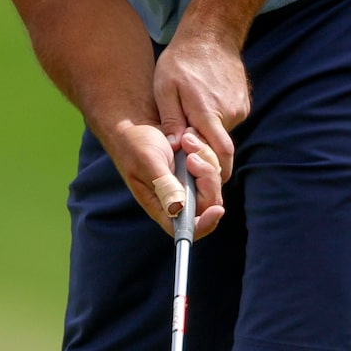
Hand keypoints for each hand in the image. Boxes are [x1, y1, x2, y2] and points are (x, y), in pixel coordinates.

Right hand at [106, 120, 226, 238]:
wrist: (135, 121)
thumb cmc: (133, 144)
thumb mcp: (147, 162)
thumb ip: (164, 185)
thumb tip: (178, 209)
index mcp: (162, 206)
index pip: (187, 229)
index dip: (205, 224)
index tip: (216, 210)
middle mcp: (178, 197)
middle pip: (209, 202)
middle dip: (206, 178)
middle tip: (191, 158)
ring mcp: (189, 182)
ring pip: (214, 181)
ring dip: (205, 159)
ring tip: (185, 140)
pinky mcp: (196, 167)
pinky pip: (214, 163)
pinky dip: (206, 150)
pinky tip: (189, 137)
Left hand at [154, 22, 249, 180]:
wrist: (211, 35)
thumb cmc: (183, 60)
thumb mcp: (166, 88)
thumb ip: (171, 119)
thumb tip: (174, 147)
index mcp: (209, 112)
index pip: (221, 154)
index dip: (211, 168)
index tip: (193, 168)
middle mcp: (230, 113)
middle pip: (221, 148)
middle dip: (206, 154)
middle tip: (186, 146)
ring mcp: (240, 108)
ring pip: (224, 135)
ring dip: (208, 135)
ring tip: (190, 117)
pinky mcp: (243, 104)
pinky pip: (228, 123)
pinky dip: (215, 123)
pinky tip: (202, 106)